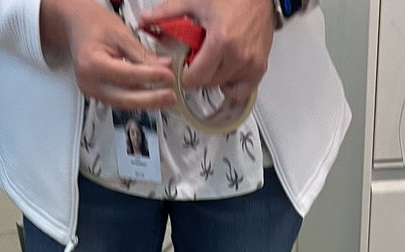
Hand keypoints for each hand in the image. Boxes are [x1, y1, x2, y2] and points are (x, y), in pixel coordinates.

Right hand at [41, 0, 175, 108]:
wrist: (75, 25)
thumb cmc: (93, 23)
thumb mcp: (121, 33)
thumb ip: (142, 55)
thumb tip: (164, 69)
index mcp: (91, 63)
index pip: (127, 75)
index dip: (150, 77)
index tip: (169, 77)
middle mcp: (89, 82)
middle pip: (125, 98)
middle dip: (151, 99)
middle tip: (171, 96)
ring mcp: (92, 91)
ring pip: (124, 103)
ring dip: (147, 101)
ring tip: (166, 97)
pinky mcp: (98, 94)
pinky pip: (120, 100)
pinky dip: (137, 98)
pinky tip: (153, 95)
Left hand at [141, 0, 273, 94]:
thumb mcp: (195, 0)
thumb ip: (168, 12)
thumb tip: (144, 20)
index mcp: (221, 42)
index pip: (197, 77)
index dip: (185, 77)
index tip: (181, 71)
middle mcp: (238, 58)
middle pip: (210, 83)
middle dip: (199, 76)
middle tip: (195, 62)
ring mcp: (252, 65)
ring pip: (225, 87)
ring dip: (215, 79)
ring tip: (212, 63)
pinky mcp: (261, 67)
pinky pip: (243, 89)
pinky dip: (233, 85)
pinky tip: (227, 71)